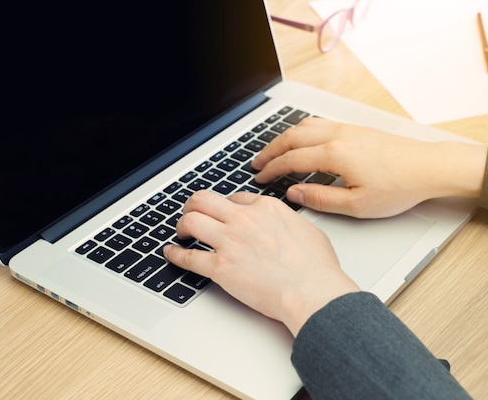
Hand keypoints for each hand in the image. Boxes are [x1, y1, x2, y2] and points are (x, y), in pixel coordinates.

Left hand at [163, 190, 359, 336]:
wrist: (311, 291)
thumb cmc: (316, 267)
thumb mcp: (309, 229)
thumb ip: (290, 221)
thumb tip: (286, 223)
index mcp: (266, 208)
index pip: (234, 197)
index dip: (225, 205)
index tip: (222, 213)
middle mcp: (244, 219)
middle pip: (204, 200)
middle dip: (193, 205)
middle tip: (192, 213)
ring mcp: (230, 242)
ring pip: (191, 221)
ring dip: (182, 225)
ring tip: (181, 232)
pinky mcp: (220, 267)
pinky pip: (188, 257)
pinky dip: (175, 254)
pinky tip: (171, 253)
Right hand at [252, 118, 486, 217]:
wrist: (429, 167)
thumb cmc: (399, 187)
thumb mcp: (357, 205)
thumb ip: (321, 199)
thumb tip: (295, 193)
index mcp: (335, 154)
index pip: (291, 159)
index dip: (271, 169)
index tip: (260, 178)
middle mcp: (338, 136)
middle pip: (292, 136)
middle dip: (270, 149)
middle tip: (257, 162)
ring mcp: (348, 129)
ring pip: (305, 125)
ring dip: (285, 137)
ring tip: (275, 150)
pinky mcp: (357, 129)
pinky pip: (320, 123)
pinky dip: (302, 131)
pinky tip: (304, 140)